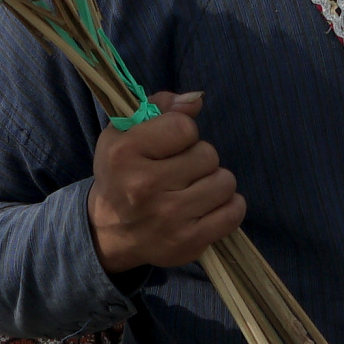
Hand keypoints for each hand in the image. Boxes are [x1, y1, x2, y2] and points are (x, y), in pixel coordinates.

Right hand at [85, 90, 243, 274]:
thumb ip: (160, 107)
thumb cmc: (122, 174)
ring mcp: (168, 218)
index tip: (170, 145)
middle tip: (180, 171)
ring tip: (194, 188)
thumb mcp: (125, 133)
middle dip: (199, 159)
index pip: (184, 127)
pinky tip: (209, 205)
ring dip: (214, 182)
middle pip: (208, 155)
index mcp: (124, 154)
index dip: (183, 132)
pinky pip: (233, 213)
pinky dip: (228, 206)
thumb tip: (196, 100)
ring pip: (225, 182)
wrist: (109, 232)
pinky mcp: (188, 242)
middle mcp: (144, 187)